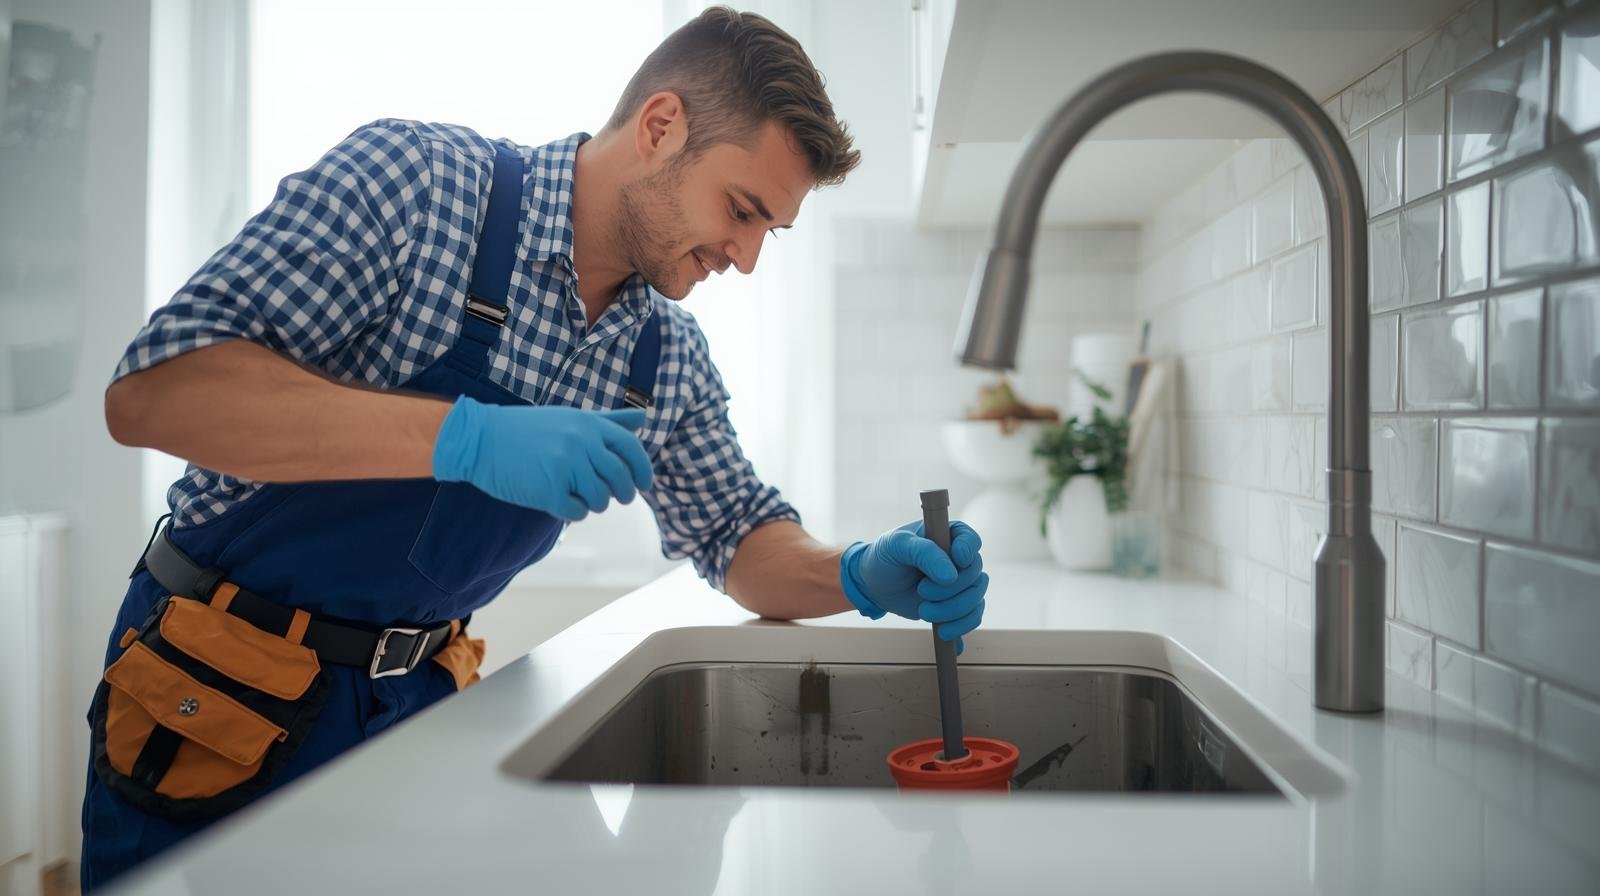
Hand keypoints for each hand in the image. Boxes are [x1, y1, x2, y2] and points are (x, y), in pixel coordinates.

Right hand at [432, 396, 652, 521]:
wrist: (479, 439)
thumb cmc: (526, 430)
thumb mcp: (570, 418)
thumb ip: (608, 421)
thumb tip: (642, 418)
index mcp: (588, 425)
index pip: (630, 448)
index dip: (643, 469)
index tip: (644, 484)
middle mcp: (581, 442)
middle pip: (620, 478)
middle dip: (624, 493)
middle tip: (617, 498)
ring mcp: (565, 466)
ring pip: (601, 499)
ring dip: (593, 504)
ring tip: (578, 496)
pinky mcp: (549, 490)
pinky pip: (577, 512)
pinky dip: (572, 511)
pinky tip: (558, 501)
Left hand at [839, 520, 986, 651]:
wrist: (874, 584)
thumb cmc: (885, 557)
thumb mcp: (897, 546)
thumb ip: (923, 553)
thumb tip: (951, 575)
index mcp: (946, 535)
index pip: (970, 540)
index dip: (968, 551)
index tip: (958, 561)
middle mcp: (958, 558)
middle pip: (974, 573)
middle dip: (950, 589)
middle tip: (922, 591)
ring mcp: (960, 583)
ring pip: (975, 597)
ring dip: (953, 609)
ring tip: (924, 612)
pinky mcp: (956, 604)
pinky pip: (973, 616)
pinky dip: (961, 625)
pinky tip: (943, 630)